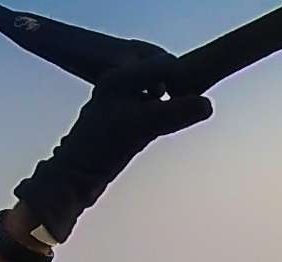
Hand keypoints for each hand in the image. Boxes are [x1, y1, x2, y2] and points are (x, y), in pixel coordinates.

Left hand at [13, 53, 212, 243]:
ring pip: (158, 94)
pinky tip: (163, 129)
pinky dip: (163, 116)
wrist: (74, 177)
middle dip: (179, 88)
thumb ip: (176, 112)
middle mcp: (118, 85)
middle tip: (191, 107)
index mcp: (120, 78)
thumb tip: (207, 105)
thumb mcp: (144, 125)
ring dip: (172, 104)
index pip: (165, 64)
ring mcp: (120, 103)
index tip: (197, 96)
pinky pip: (151, 110)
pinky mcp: (122, 121)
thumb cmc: (101, 148)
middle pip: (162, 76)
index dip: (184, 77)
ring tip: (181, 117)